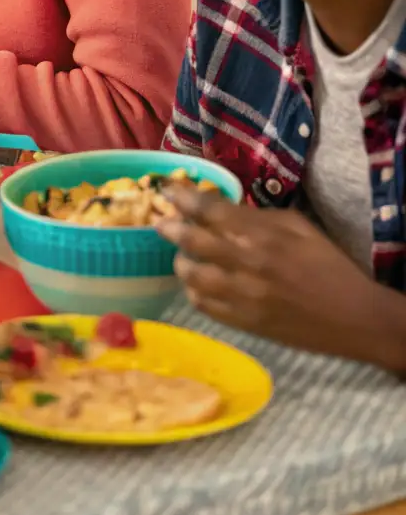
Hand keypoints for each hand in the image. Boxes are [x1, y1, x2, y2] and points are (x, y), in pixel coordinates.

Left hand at [157, 187, 405, 369]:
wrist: (354, 318)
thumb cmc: (328, 265)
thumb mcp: (299, 226)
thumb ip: (258, 217)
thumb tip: (224, 208)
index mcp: (261, 234)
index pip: (209, 211)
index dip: (183, 199)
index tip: (168, 192)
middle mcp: (245, 262)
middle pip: (192, 241)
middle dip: (170, 227)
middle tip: (161, 222)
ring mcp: (241, 296)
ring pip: (192, 276)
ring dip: (182, 263)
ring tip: (182, 257)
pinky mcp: (243, 322)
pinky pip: (204, 306)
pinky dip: (195, 293)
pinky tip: (198, 286)